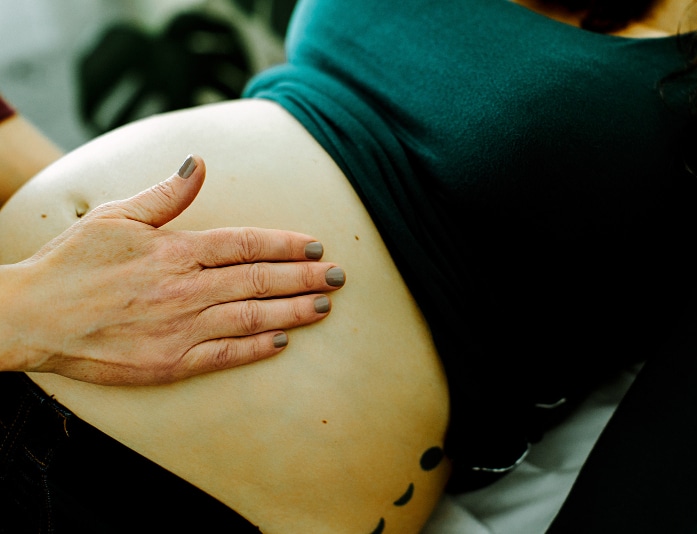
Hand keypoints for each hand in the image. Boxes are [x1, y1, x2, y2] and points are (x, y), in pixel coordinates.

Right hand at [0, 155, 344, 384]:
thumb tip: (198, 164)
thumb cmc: (73, 263)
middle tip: (338, 277)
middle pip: (259, 280)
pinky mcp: (170, 363)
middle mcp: (186, 289)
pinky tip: (283, 341)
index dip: (286, 245)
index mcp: (176, 250)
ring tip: (324, 306)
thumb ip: (165, 194)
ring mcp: (180, 328)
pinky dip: (257, 347)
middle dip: (304, 278)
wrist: (33, 318)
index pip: (245, 244)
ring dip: (293, 311)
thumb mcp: (115, 216)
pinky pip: (225, 354)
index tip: (316, 246)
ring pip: (251, 317)